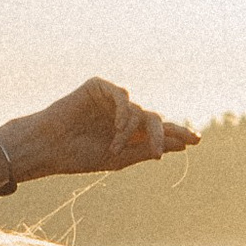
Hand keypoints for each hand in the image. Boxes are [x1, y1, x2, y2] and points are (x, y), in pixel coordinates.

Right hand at [0, 79, 198, 191]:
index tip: (196, 141)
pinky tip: (117, 126)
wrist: (49, 147)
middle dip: (161, 134)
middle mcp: (122, 114)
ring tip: (116, 146)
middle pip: (154, 118)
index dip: (177, 134)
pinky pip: (123, 95)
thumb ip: (146, 150)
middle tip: (158, 152)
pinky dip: (124, 111)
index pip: (159, 130)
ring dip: (130, 130)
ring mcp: (111, 100)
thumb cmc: (78, 156)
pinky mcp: (99, 87)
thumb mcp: (117, 158)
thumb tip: (180, 145)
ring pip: (139, 110)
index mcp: (128, 132)